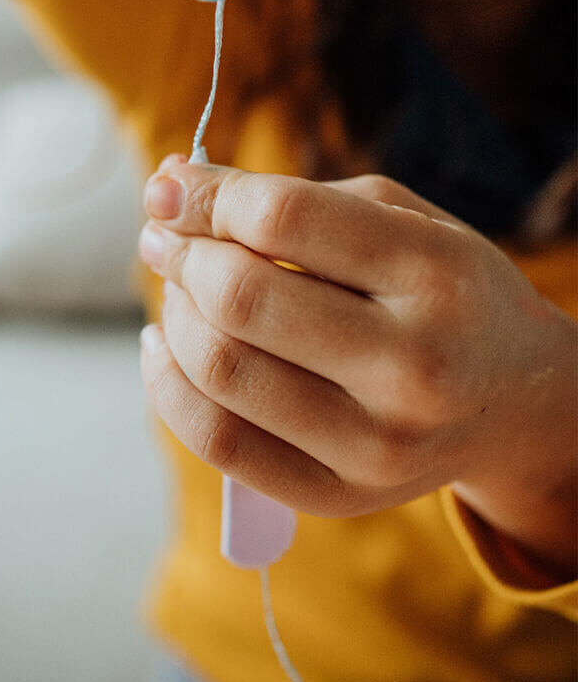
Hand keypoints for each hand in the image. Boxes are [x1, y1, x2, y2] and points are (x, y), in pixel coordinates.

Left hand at [138, 154, 577, 573]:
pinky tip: (166, 348)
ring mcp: (379, 445)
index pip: (283, 218)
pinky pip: (218, 443)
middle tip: (167, 240)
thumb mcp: (396, 217)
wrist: (515, 397)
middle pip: (240, 299)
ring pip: (219, 371)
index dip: (205, 196)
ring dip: (172, 315)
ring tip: (179, 291)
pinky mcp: (342, 497)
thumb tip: (168, 184)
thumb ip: (288, 196)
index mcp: (435, 274)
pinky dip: (167, 386)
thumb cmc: (442, 288)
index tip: (170, 188)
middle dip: (181, 256)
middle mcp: (413, 366)